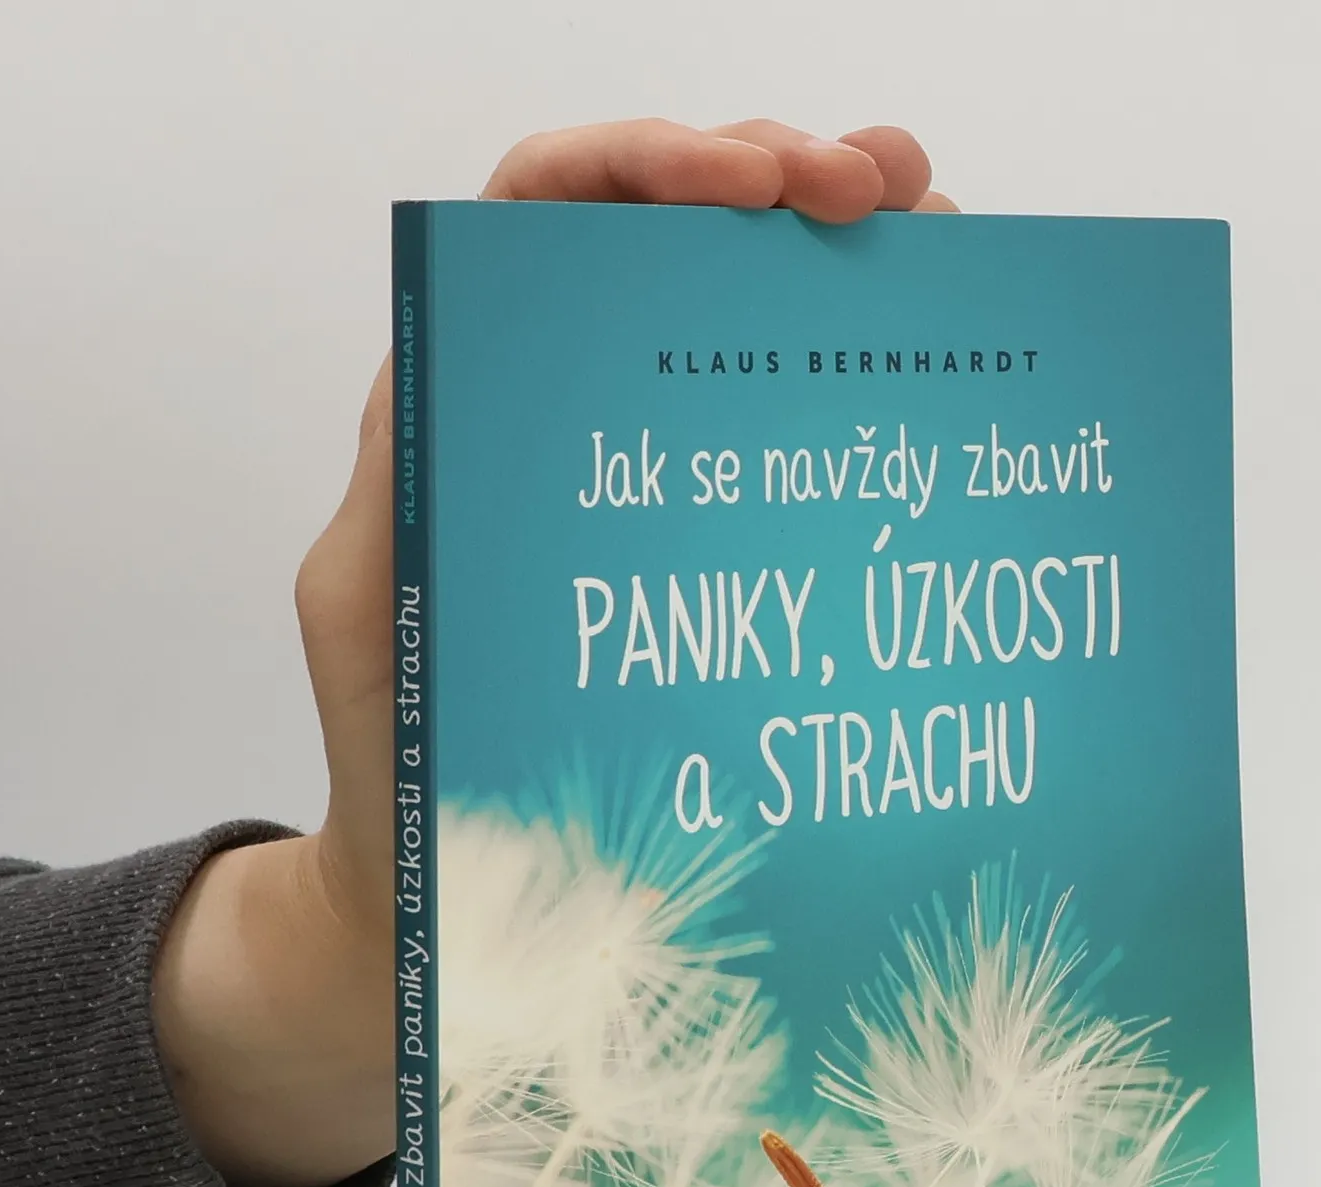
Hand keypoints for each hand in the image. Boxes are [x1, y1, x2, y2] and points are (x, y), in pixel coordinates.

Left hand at [156, 119, 955, 1186]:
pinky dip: (867, 377)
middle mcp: (575, 409)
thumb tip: (464, 385)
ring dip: (848, 250)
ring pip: (754, 313)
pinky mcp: (724, 548)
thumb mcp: (379, 614)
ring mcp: (662, 473)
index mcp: (478, 399)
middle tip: (887, 189)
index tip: (755, 181)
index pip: (548, 212)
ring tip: (941, 234)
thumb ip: (404, 500)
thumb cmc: (405, 762)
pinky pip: (796, 433)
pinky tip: (939, 373)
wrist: (457, 892)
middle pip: (678, 230)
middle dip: (785, 174)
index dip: (647, 161)